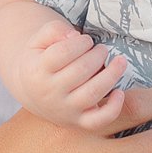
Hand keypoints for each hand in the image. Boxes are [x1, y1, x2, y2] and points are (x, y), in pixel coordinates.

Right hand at [15, 21, 129, 131]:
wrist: (31, 91)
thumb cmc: (41, 60)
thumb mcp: (39, 40)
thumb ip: (54, 30)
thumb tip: (74, 36)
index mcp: (36, 72)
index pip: (62, 53)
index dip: (81, 42)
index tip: (86, 40)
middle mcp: (49, 94)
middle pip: (81, 70)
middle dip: (97, 54)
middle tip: (101, 49)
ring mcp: (64, 110)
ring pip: (92, 93)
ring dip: (111, 74)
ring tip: (119, 61)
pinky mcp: (78, 122)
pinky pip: (98, 120)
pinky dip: (113, 108)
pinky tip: (120, 92)